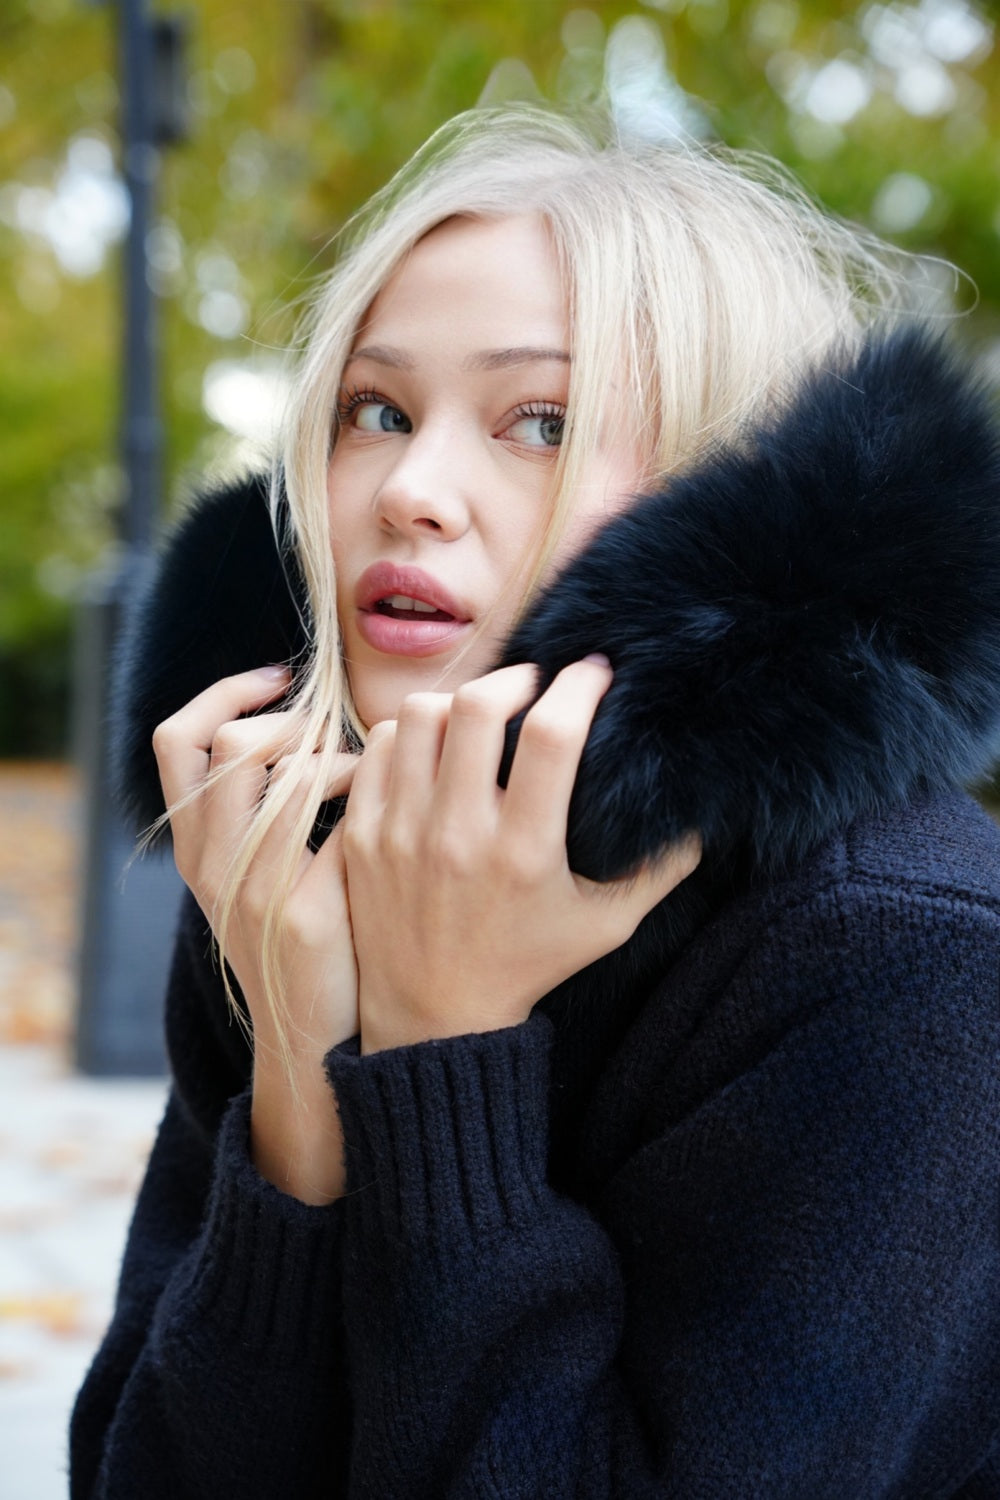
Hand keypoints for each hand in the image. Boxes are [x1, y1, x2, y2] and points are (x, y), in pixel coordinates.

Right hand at [152, 666, 358, 1201]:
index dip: (224, 694)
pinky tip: (392, 815)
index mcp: (194, 848)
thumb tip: (307, 723)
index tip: (280, 679)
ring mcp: (257, 891)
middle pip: (229, 745)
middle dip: (292, 723)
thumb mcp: (253, 874)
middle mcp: (213, 866)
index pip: (175, 740)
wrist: (310, 1038)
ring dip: (339, 758)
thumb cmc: (299, 940)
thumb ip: (262, 807)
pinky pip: (342, 825)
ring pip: (289, 777)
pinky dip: (371, 802)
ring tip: (367, 776)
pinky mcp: (307, 915)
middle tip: (333, 737)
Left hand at [342, 659, 700, 1053]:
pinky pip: (379, 746)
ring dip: (461, 700)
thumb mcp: (608, 925)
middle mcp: (458, 836)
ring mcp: (400, 832)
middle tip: (538, 686)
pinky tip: (438, 746)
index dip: (581, 686)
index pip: (554, 735)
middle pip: (481, 707)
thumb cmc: (530, 962)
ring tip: (485, 714)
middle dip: (520, 678)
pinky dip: (410, 731)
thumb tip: (704, 812)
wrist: (434, 1016)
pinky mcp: (361, 835)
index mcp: (525, 853)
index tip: (595, 673)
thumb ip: (660, 868)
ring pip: (423, 715)